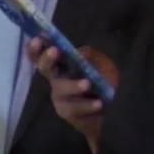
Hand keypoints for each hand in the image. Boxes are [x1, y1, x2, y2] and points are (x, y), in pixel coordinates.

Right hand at [26, 38, 117, 153]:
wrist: (116, 116)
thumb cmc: (107, 86)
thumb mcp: (104, 66)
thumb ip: (92, 57)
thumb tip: (79, 52)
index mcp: (63, 67)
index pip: (44, 55)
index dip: (37, 47)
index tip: (37, 38)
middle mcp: (57, 81)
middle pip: (44, 69)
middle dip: (47, 59)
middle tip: (55, 51)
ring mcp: (60, 98)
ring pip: (60, 89)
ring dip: (72, 85)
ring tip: (87, 84)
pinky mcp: (67, 114)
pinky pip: (73, 108)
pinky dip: (86, 105)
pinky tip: (98, 104)